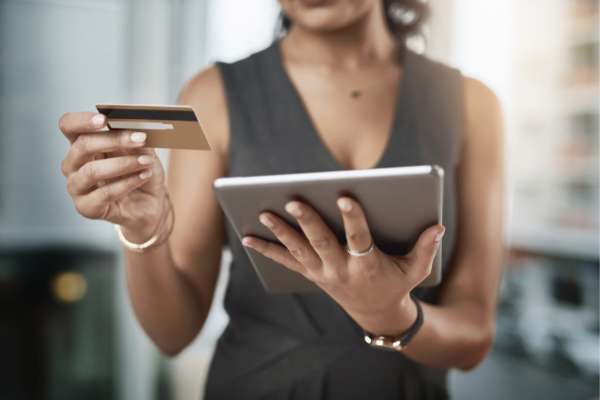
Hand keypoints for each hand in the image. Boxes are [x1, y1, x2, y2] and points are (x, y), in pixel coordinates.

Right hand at [59, 112, 166, 241]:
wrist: (148, 204)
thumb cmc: (140, 173)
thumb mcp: (143, 152)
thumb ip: (137, 141)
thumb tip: (138, 131)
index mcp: (82, 145)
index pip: (68, 126)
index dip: (82, 120)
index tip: (104, 119)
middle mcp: (73, 164)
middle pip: (82, 145)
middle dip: (114, 140)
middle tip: (141, 138)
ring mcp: (76, 187)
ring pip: (93, 171)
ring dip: (123, 164)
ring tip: (146, 161)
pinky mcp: (86, 207)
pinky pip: (104, 193)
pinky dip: (127, 183)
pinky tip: (143, 176)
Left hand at [241, 197, 444, 335]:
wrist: (376, 313)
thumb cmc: (397, 284)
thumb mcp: (416, 270)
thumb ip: (426, 248)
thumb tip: (438, 226)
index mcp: (367, 266)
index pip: (360, 239)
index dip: (354, 218)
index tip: (347, 196)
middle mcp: (341, 270)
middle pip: (322, 243)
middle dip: (307, 221)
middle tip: (293, 199)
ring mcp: (323, 274)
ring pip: (299, 250)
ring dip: (280, 231)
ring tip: (263, 212)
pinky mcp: (311, 274)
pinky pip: (286, 261)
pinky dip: (266, 250)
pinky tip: (247, 238)